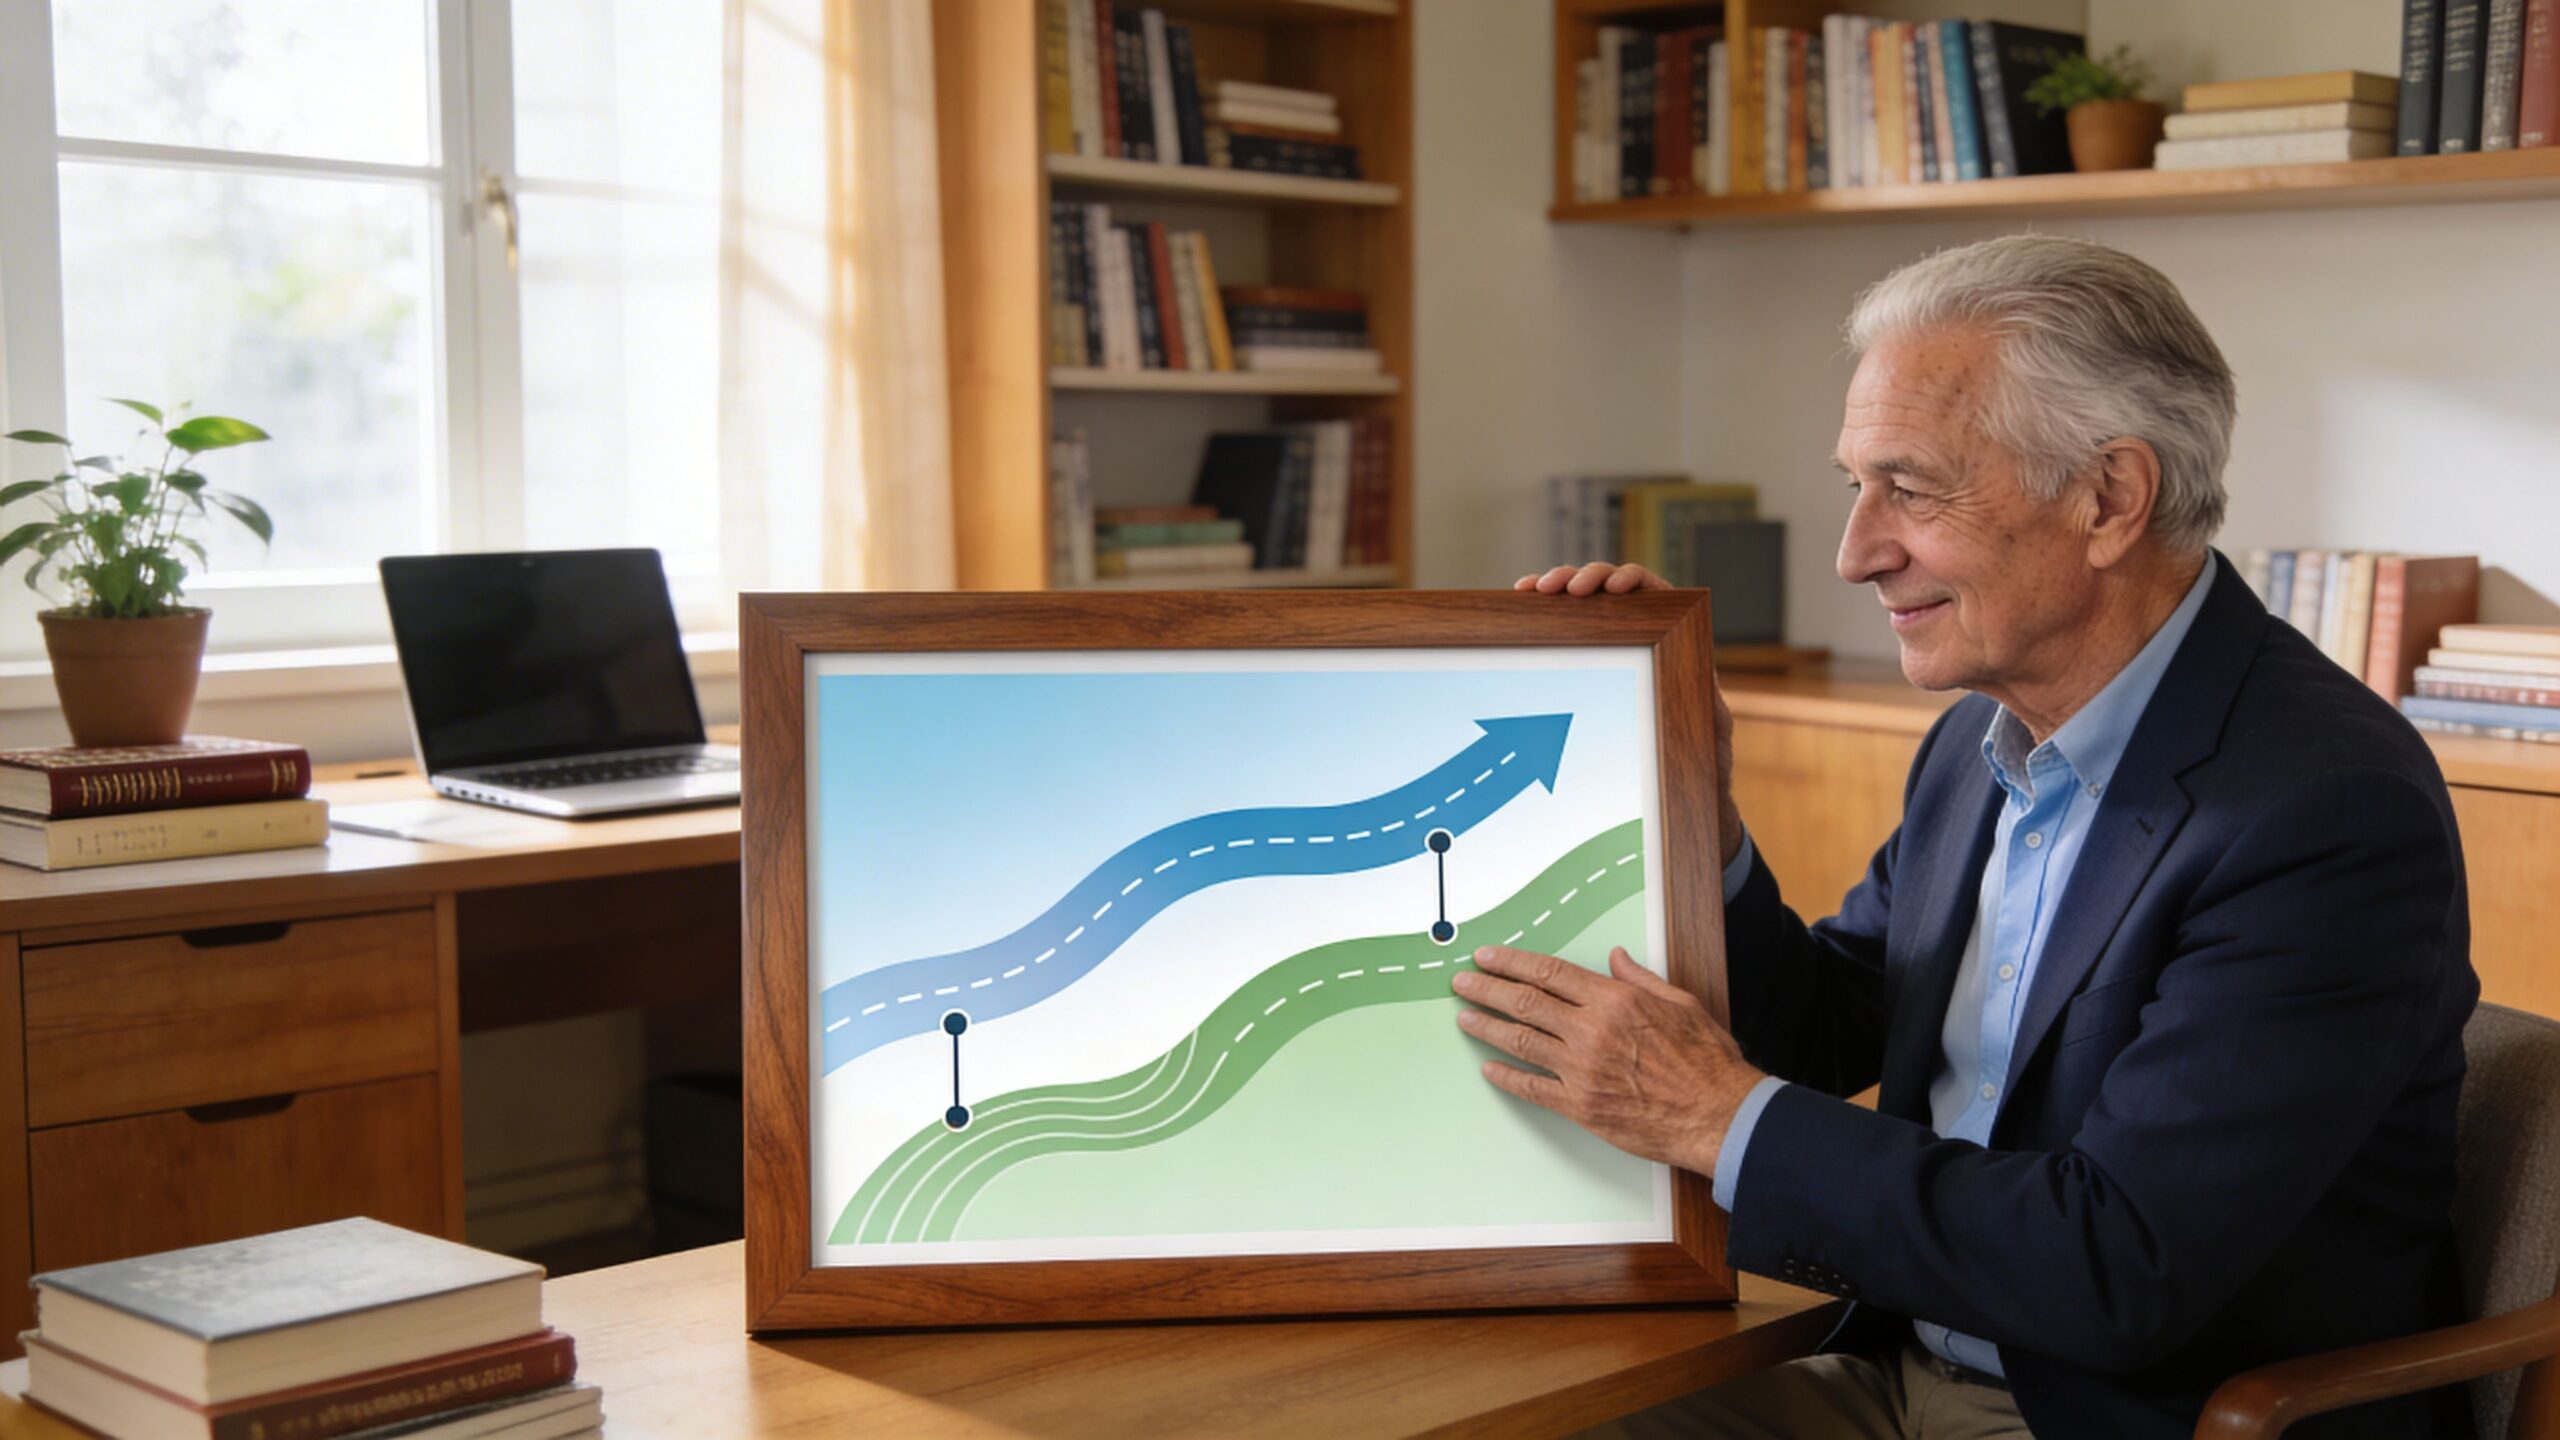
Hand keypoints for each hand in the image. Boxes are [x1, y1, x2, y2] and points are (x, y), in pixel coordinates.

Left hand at [1452, 944, 1764, 1177]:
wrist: (1717, 1115)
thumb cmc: (1705, 1062)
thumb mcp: (1679, 1003)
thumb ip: (1640, 979)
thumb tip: (1615, 959)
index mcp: (1614, 1000)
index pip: (1549, 973)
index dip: (1512, 962)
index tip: (1487, 957)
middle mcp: (1591, 1031)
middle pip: (1525, 1003)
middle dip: (1487, 989)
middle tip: (1462, 982)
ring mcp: (1581, 1070)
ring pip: (1521, 1042)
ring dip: (1487, 1027)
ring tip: (1465, 1017)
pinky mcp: (1580, 1106)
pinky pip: (1532, 1089)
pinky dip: (1507, 1077)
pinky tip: (1489, 1068)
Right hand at [1514, 563, 1744, 859]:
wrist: (1682, 796)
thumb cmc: (1701, 764)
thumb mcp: (1709, 731)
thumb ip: (1705, 703)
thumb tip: (1700, 680)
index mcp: (1675, 643)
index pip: (1654, 592)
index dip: (1631, 579)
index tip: (1609, 590)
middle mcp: (1641, 640)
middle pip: (1609, 589)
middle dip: (1581, 578)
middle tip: (1554, 588)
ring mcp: (1610, 653)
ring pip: (1580, 607)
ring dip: (1555, 592)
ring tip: (1530, 592)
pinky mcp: (1585, 672)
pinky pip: (1562, 636)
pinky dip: (1541, 620)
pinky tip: (1520, 613)